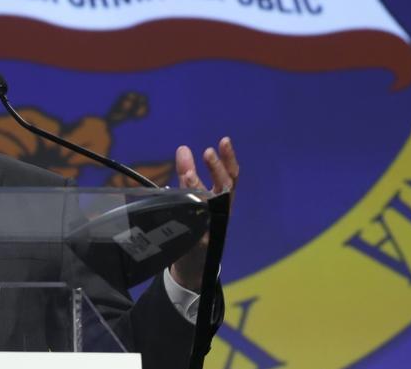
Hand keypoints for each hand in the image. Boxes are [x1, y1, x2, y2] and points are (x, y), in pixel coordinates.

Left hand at [169, 137, 238, 290]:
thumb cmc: (193, 228)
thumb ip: (189, 178)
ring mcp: (213, 230)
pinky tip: (180, 204)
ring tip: (187, 173)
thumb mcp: (194, 201)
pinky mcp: (199, 245)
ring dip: (199, 189)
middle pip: (225, 190)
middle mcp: (222, 214)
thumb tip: (183, 150)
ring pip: (210, 206)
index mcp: (222, 201)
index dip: (228, 159)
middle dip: (218, 171)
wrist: (194, 267)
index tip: (223, 141)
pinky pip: (195, 228)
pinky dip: (189, 216)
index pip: (230, 177)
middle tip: (208, 152)